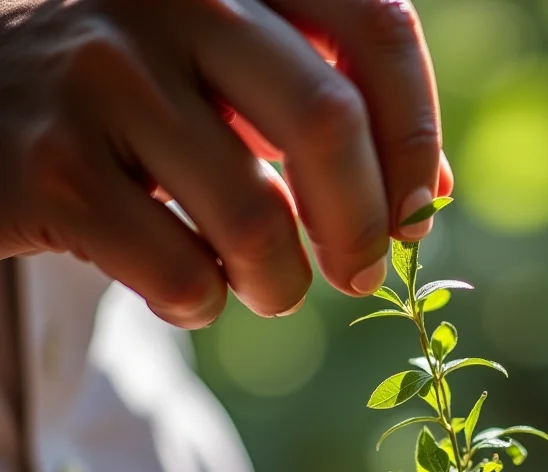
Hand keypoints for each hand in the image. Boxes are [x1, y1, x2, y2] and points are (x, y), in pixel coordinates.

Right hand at [0, 0, 452, 326]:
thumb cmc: (142, 103)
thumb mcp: (235, 78)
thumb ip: (329, 112)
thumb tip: (432, 194)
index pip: (377, 27)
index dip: (417, 135)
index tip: (418, 215)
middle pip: (327, 125)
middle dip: (362, 229)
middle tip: (361, 276)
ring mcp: (101, 76)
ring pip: (256, 221)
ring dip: (282, 285)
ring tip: (270, 290)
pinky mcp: (53, 171)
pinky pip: (182, 274)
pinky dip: (204, 306)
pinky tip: (189, 293)